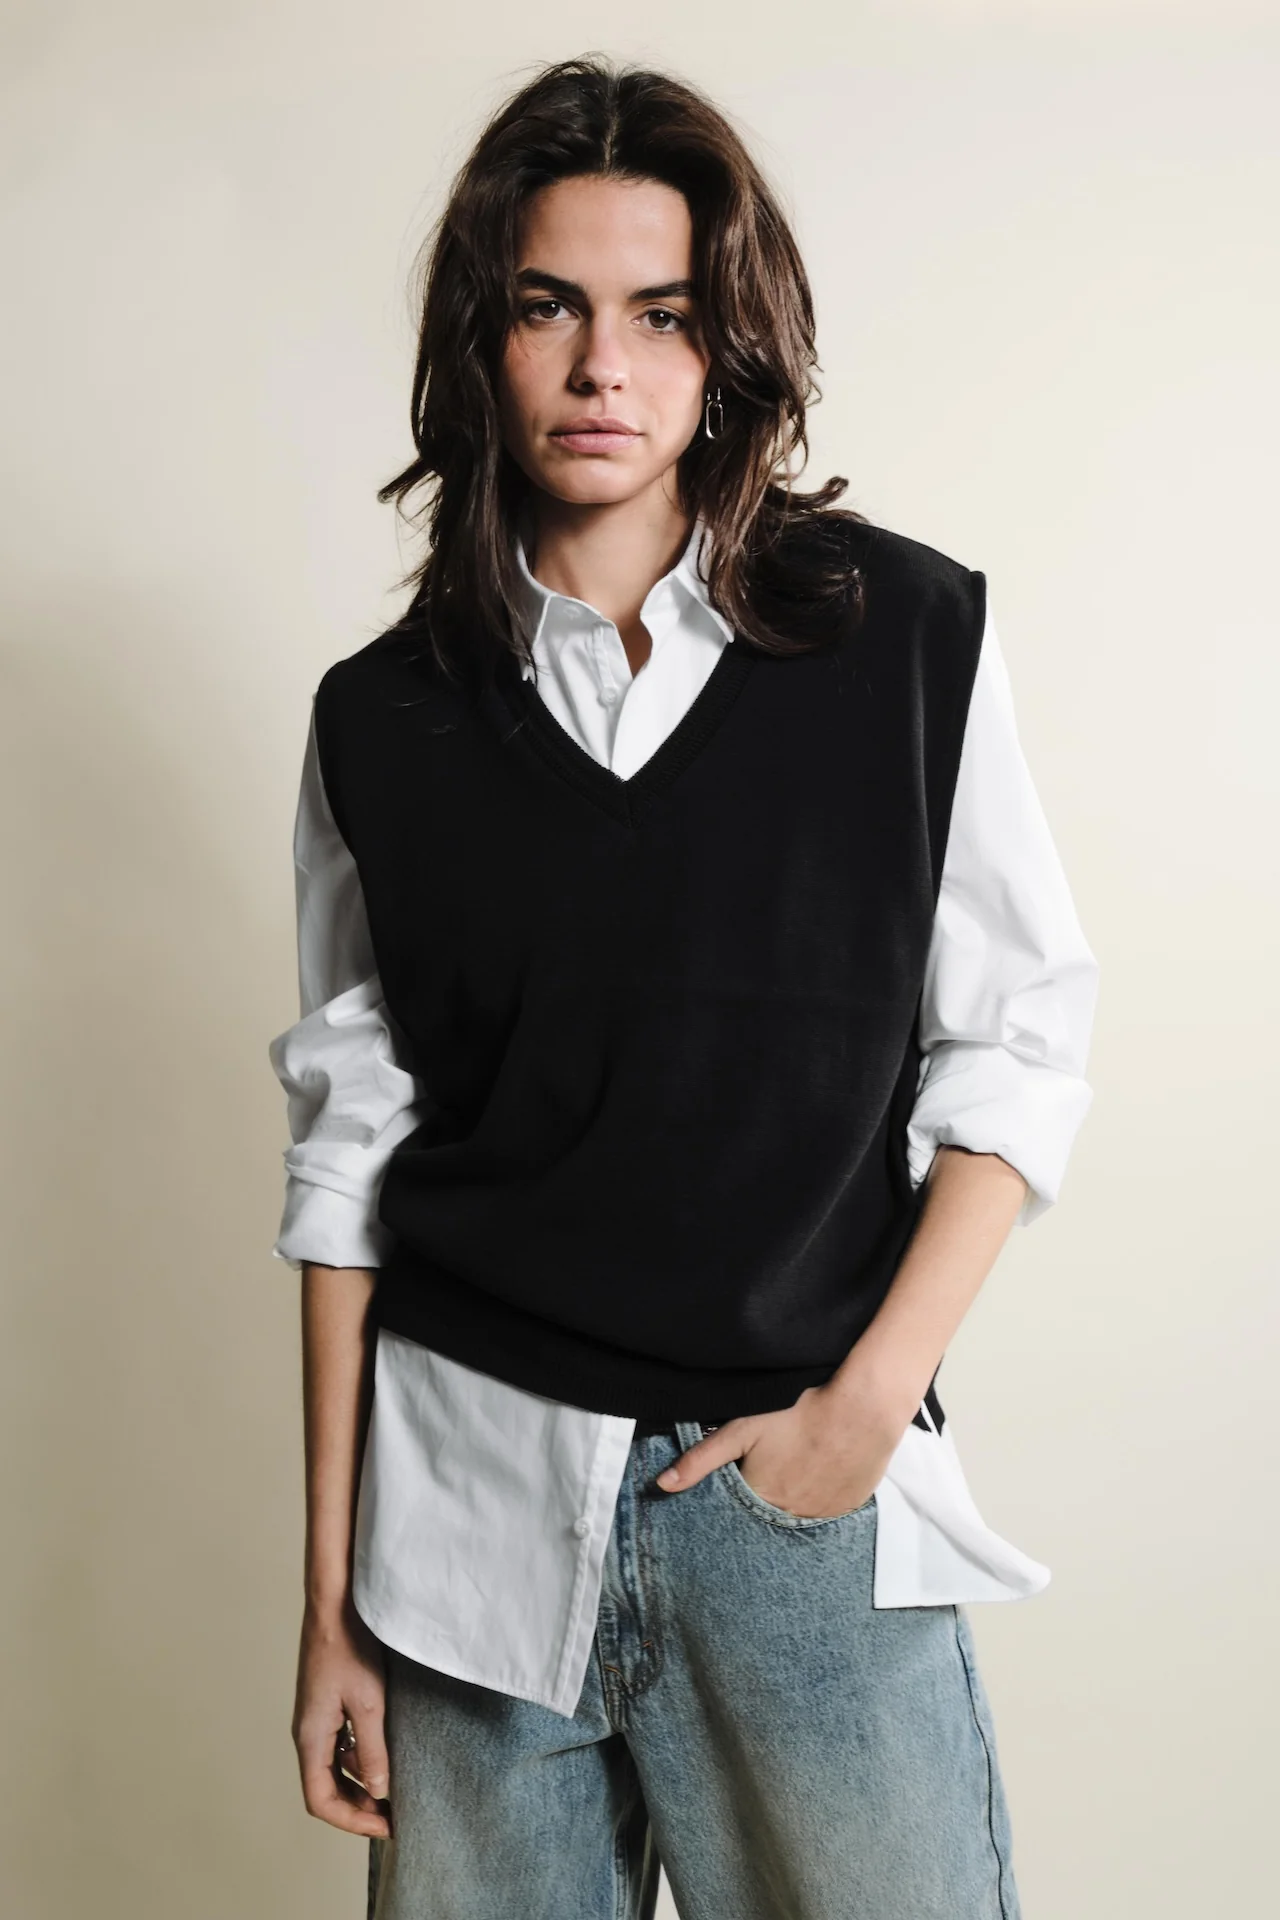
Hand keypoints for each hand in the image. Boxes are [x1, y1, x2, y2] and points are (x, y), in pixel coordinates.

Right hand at [293, 1597, 391, 1838]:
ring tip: (393, 1789)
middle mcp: (307, 1732)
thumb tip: (378, 1791)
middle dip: (357, 1807)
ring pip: (332, 1767)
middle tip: (393, 1816)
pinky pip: (338, 1744)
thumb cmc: (349, 1646)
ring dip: (359, 1783)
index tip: (385, 1828)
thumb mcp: (369, 1703)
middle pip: (325, 1788)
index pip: (321, 1800)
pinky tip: (383, 1753)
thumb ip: (372, 1750)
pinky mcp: (326, 1703)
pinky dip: (358, 1758)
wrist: (336, 1601)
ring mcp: (316, 1717)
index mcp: (310, 1737)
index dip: (351, 1821)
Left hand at [655, 1381, 908, 1518]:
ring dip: (793, 1499)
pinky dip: (820, 1497)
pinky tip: (821, 1471)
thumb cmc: (799, 1411)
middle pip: (767, 1515)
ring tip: (797, 1467)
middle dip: (764, 1498)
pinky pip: (827, 1512)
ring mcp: (822, 1515)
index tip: (744, 1474)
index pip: (736, 1511)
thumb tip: (662, 1485)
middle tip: (774, 1467)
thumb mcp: (741, 1429)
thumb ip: (701, 1459)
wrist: (862, 1408)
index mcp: (760, 1499)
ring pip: (798, 1515)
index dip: (738, 1490)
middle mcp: (789, 1516)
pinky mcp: (848, 1507)